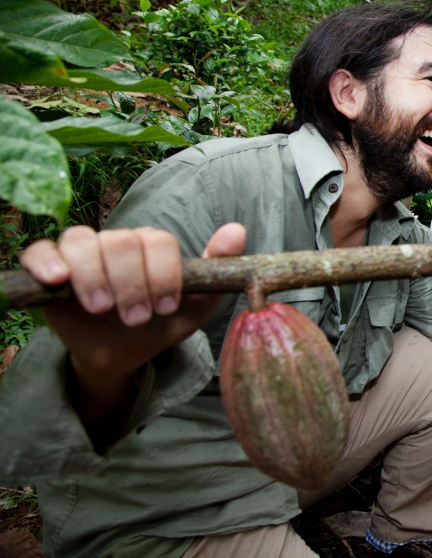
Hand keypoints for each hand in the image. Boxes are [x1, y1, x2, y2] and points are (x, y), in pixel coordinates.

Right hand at [19, 223, 244, 392]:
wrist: (123, 354)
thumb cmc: (160, 323)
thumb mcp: (196, 304)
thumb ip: (216, 268)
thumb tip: (238, 230)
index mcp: (152, 245)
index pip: (158, 242)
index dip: (163, 274)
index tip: (164, 308)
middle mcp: (116, 241)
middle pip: (120, 242)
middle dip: (131, 284)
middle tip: (136, 317)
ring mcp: (81, 252)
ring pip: (82, 241)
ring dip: (94, 276)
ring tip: (102, 308)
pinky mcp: (48, 268)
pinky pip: (39, 251)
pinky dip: (46, 261)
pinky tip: (58, 280)